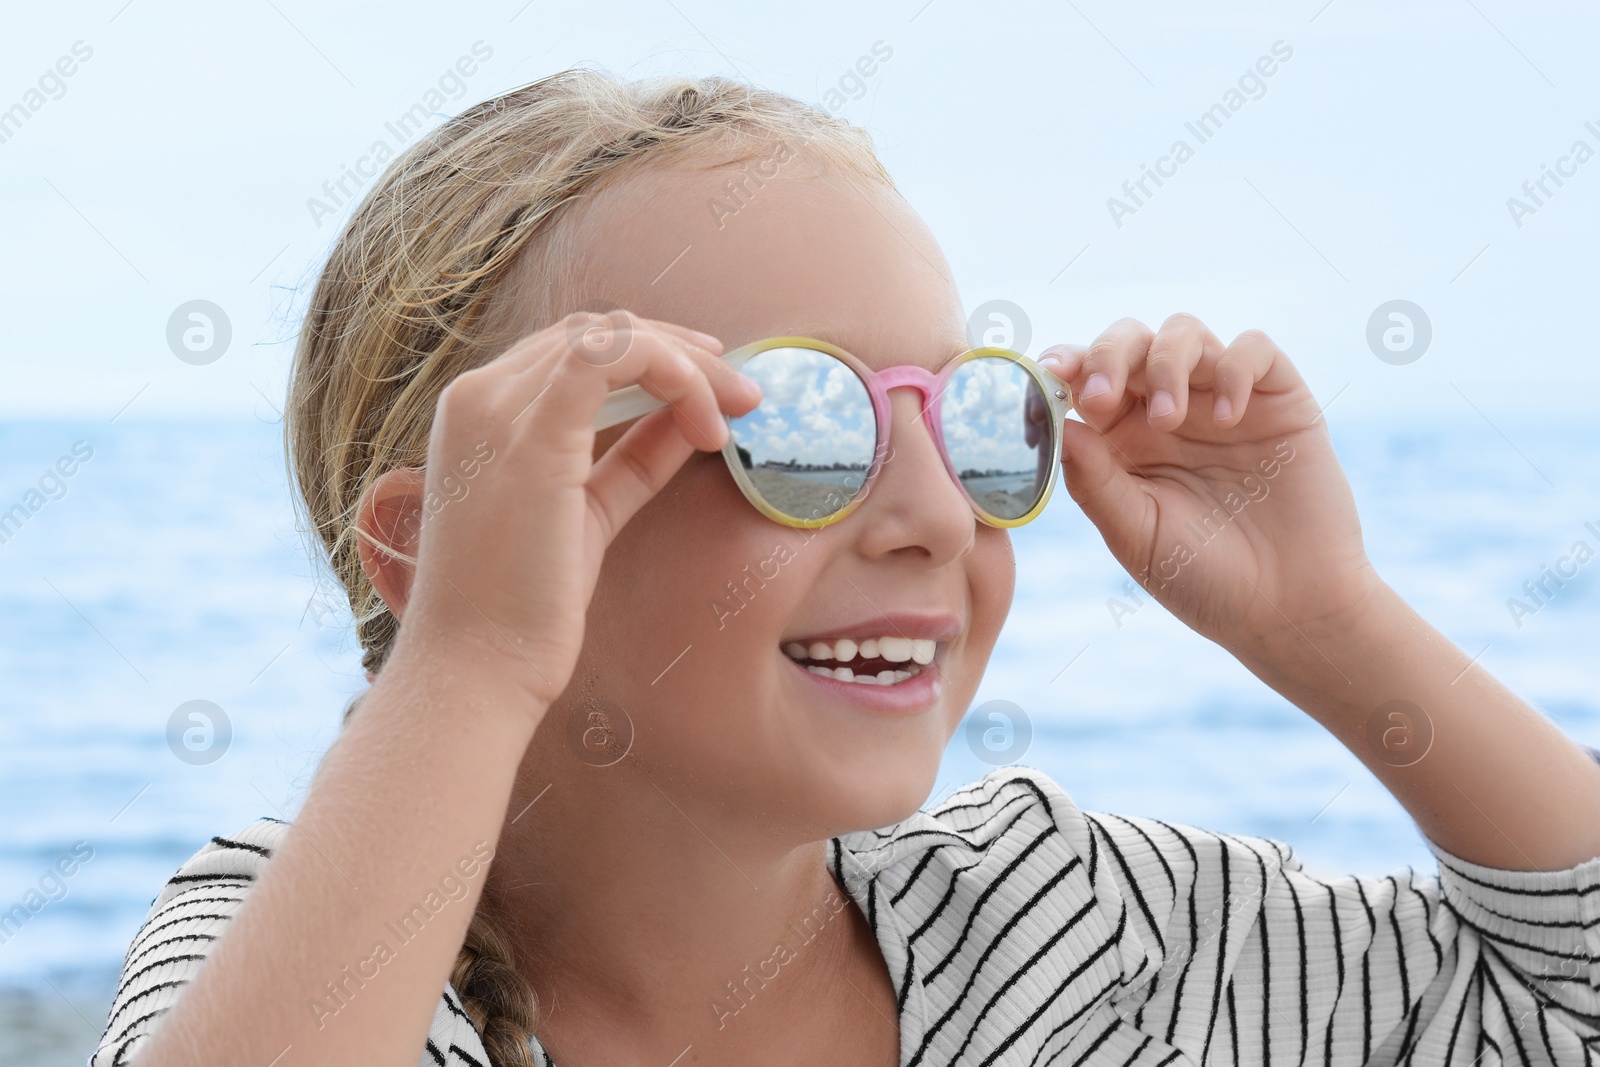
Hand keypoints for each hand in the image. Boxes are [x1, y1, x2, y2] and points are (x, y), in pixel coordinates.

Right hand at [372, 311, 761, 713]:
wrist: (479, 669)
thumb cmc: (524, 609)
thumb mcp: (589, 516)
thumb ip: (630, 461)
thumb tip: (687, 422)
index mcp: (480, 415)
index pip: (573, 351)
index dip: (653, 359)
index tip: (714, 393)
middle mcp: (479, 397)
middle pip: (594, 332)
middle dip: (681, 353)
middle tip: (744, 393)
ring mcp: (497, 408)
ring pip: (609, 335)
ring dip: (688, 363)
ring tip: (738, 407)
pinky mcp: (531, 432)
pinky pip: (612, 356)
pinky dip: (673, 372)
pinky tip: (708, 420)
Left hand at [1042, 314, 1381, 659]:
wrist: (1289, 608)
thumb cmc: (1204, 579)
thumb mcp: (1136, 534)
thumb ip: (1095, 480)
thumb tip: (1056, 425)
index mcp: (1122, 441)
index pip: (1085, 380)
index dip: (1064, 366)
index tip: (1050, 375)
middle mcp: (1167, 410)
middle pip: (1129, 342)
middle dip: (1108, 355)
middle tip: (1103, 398)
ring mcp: (1222, 400)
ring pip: (1183, 333)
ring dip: (1165, 364)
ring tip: (1170, 420)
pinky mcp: (1278, 400)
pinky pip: (1254, 349)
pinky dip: (1234, 367)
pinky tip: (1229, 418)